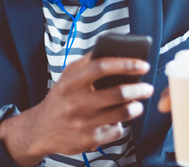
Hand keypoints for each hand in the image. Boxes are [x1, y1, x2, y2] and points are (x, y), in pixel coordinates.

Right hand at [0, 52, 151, 165]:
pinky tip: (118, 119)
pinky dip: (121, 124)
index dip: (125, 64)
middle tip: (147, 87)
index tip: (142, 65)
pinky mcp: (89, 140)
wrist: (41, 129)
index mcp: (70, 82)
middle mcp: (76, 102)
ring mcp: (83, 123)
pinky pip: (116, 130)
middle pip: (118, 93)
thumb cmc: (60, 98)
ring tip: (138, 103)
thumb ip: (86, 62)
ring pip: (122, 113)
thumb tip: (113, 49)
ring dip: (136, 107)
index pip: (101, 67)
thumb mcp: (66, 77)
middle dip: (139, 89)